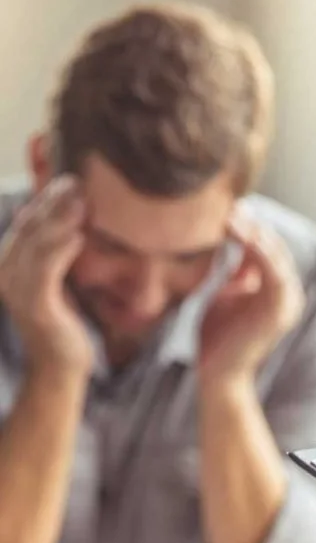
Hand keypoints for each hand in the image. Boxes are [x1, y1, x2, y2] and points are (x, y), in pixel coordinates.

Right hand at [0, 176, 92, 374]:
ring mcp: (17, 288)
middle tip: (77, 181)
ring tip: (81, 202)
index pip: (27, 222)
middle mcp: (6, 272)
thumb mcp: (59, 279)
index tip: (71, 179)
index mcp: (9, 262)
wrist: (61, 363)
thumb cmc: (64, 320)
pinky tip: (78, 237)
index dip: (46, 199)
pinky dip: (60, 252)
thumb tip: (74, 221)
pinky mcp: (35, 304)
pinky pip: (46, 272)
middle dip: (52, 202)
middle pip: (29, 228)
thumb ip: (58, 253)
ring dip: (59, 220)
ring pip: (36, 245)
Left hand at [199, 216, 304, 381]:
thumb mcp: (226, 294)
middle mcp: (288, 293)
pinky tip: (240, 233)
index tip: (226, 208)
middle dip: (253, 225)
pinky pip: (274, 270)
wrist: (218, 374)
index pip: (268, 249)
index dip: (250, 227)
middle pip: (275, 248)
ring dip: (255, 233)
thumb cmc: (218, 336)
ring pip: (276, 255)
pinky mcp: (281, 309)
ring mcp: (288, 302)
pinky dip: (258, 250)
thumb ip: (236, 272)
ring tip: (233, 215)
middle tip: (229, 204)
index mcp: (276, 290)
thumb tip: (237, 242)